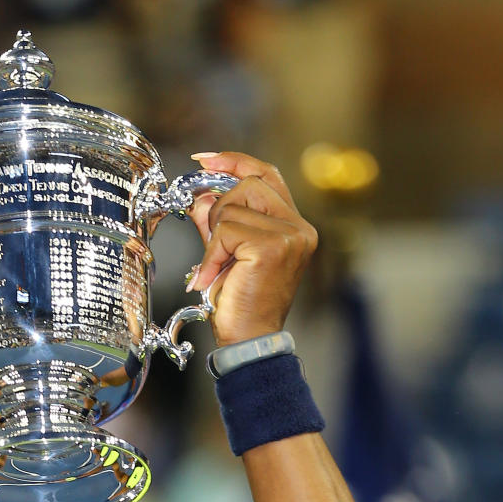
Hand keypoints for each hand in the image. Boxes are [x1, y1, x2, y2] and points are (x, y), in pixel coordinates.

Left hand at [183, 153, 316, 347]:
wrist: (248, 340)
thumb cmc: (241, 304)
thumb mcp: (227, 253)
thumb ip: (218, 222)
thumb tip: (202, 195)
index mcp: (295, 226)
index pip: (267, 175)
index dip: (236, 162)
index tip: (206, 160)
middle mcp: (300, 228)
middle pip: (250, 184)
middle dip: (220, 208)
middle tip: (213, 246)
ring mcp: (291, 236)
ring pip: (234, 206)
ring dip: (215, 237)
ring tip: (217, 267)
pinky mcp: (273, 247)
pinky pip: (226, 230)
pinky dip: (211, 253)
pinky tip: (212, 277)